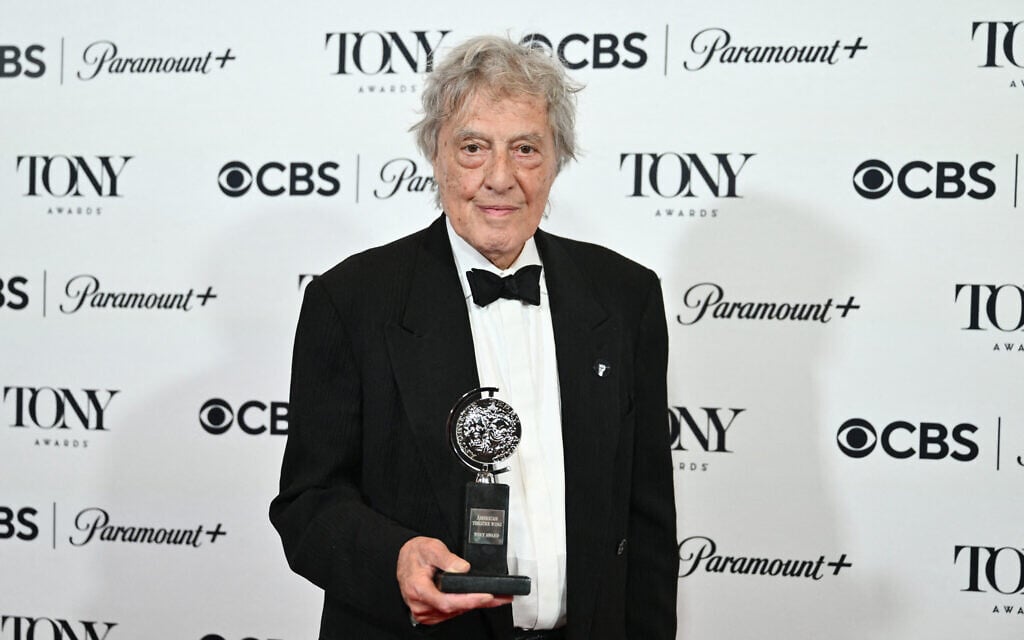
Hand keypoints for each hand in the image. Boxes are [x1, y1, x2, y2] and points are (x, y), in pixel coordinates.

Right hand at [397, 536, 512, 625]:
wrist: (405, 558)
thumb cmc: (416, 554)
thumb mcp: (431, 547)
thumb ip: (447, 558)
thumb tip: (463, 568)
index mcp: (418, 588)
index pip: (447, 601)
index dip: (468, 600)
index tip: (486, 595)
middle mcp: (420, 604)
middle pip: (454, 608)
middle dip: (478, 602)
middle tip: (501, 597)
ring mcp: (424, 611)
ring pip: (454, 612)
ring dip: (474, 605)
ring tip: (495, 597)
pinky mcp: (430, 614)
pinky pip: (450, 613)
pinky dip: (465, 606)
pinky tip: (476, 599)